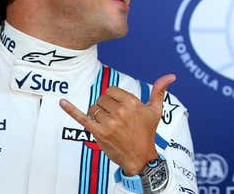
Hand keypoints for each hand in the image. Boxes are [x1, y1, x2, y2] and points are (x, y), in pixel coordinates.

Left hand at [59, 74, 175, 174]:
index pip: (112, 91)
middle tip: (114, 118)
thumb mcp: (155, 110)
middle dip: (105, 106)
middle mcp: (120, 111)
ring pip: (94, 108)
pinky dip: (71, 110)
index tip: (119, 107)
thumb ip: (160, 90)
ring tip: (108, 123)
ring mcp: (109, 123)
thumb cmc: (147, 132)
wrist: (141, 157)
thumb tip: (171, 76)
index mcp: (133, 103)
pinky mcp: (99, 133)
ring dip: (97, 113)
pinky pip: (82, 118)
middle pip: (101, 99)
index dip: (113, 98)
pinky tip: (62, 102)